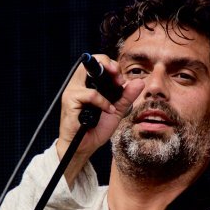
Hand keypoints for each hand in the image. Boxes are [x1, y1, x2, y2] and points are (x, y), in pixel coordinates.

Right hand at [55, 54, 144, 184]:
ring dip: (107, 80)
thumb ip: (126, 96)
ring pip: (88, 74)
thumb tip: (140, 82)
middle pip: (89, 62)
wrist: (85, 146)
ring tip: (117, 88)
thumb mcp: (116, 110)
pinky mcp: (69, 101)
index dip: (110, 65)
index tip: (121, 78)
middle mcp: (77, 85)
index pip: (96, 63)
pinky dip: (103, 102)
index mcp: (87, 84)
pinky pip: (90, 94)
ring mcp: (72, 92)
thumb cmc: (96, 128)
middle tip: (119, 76)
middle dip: (107, 64)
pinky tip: (108, 110)